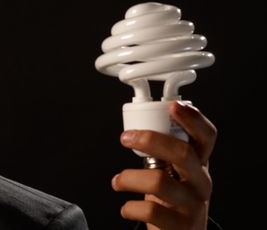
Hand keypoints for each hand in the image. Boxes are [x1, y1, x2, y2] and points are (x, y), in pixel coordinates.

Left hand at [111, 101, 216, 229]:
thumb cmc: (172, 198)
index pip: (206, 137)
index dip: (194, 119)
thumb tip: (137, 126)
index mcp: (199, 163)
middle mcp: (201, 182)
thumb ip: (164, 152)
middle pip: (183, 153)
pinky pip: (149, 211)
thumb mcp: (175, 173)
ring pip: (159, 182)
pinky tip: (126, 207)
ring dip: (129, 178)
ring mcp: (192, 205)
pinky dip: (130, 207)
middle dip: (150, 140)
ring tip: (117, 181)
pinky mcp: (179, 226)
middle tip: (125, 137)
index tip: (174, 106)